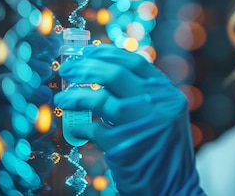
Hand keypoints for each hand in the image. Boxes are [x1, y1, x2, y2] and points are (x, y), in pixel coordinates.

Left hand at [54, 45, 204, 195]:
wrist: (172, 187)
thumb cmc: (162, 150)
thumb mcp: (164, 114)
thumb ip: (144, 94)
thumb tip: (104, 71)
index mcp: (167, 93)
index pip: (134, 62)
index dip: (105, 54)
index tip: (85, 52)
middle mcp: (158, 104)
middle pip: (115, 75)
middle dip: (85, 68)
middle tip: (67, 69)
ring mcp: (141, 124)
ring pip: (100, 99)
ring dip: (76, 97)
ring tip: (62, 99)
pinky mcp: (124, 146)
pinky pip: (93, 128)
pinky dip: (80, 126)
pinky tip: (75, 127)